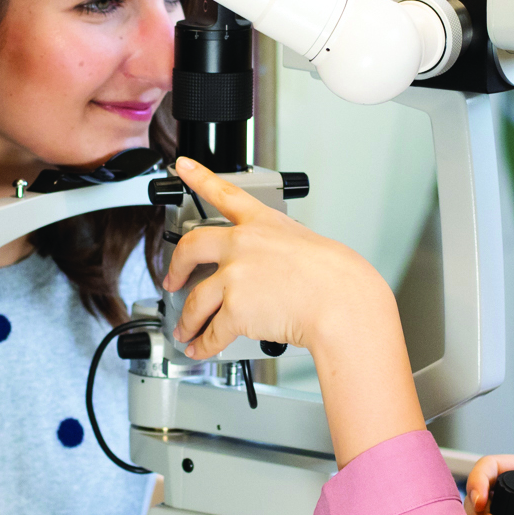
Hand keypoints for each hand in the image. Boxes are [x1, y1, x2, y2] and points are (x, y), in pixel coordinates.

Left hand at [161, 159, 421, 463]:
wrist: (341, 302)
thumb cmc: (336, 278)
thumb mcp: (305, 246)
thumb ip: (276, 252)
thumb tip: (266, 273)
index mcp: (262, 222)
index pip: (223, 191)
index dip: (198, 177)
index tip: (182, 166)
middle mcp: (242, 244)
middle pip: (190, 247)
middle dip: (176, 267)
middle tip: (172, 279)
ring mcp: (235, 275)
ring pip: (196, 300)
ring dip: (188, 320)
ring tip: (186, 330)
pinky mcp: (235, 308)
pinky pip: (211, 331)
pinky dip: (203, 344)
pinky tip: (201, 348)